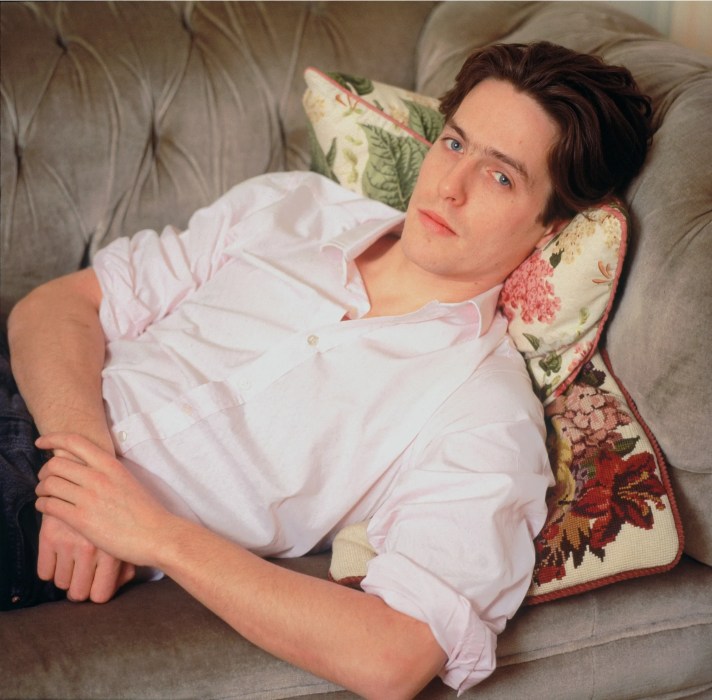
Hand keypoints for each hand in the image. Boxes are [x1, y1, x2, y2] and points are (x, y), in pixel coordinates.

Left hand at [35, 433, 175, 570]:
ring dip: (41, 489)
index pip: (74, 441)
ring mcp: (89, 498)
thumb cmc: (144, 510)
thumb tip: (84, 466)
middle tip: (45, 479)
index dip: (52, 438)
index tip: (41, 442)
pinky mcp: (82, 520)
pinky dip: (42, 505)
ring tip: (45, 495)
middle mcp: (98, 477)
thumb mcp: (127, 480)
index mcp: (110, 465)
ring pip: (49, 484)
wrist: (156, 534)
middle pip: (55, 464)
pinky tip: (47, 507)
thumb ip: (106, 471)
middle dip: (44, 471)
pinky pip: (50, 506)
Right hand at [37, 514, 134, 602]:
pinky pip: (44, 572)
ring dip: (66, 576)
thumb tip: (118, 586)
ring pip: (61, 583)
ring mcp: (69, 542)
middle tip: (84, 575)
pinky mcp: (49, 534)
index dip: (97, 592)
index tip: (97, 584)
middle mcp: (91, 549)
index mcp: (114, 551)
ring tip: (74, 560)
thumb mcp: (126, 538)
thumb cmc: (117, 514)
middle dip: (80, 587)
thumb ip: (126, 567)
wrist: (91, 480)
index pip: (100, 595)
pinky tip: (61, 554)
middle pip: (78, 594)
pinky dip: (51, 568)